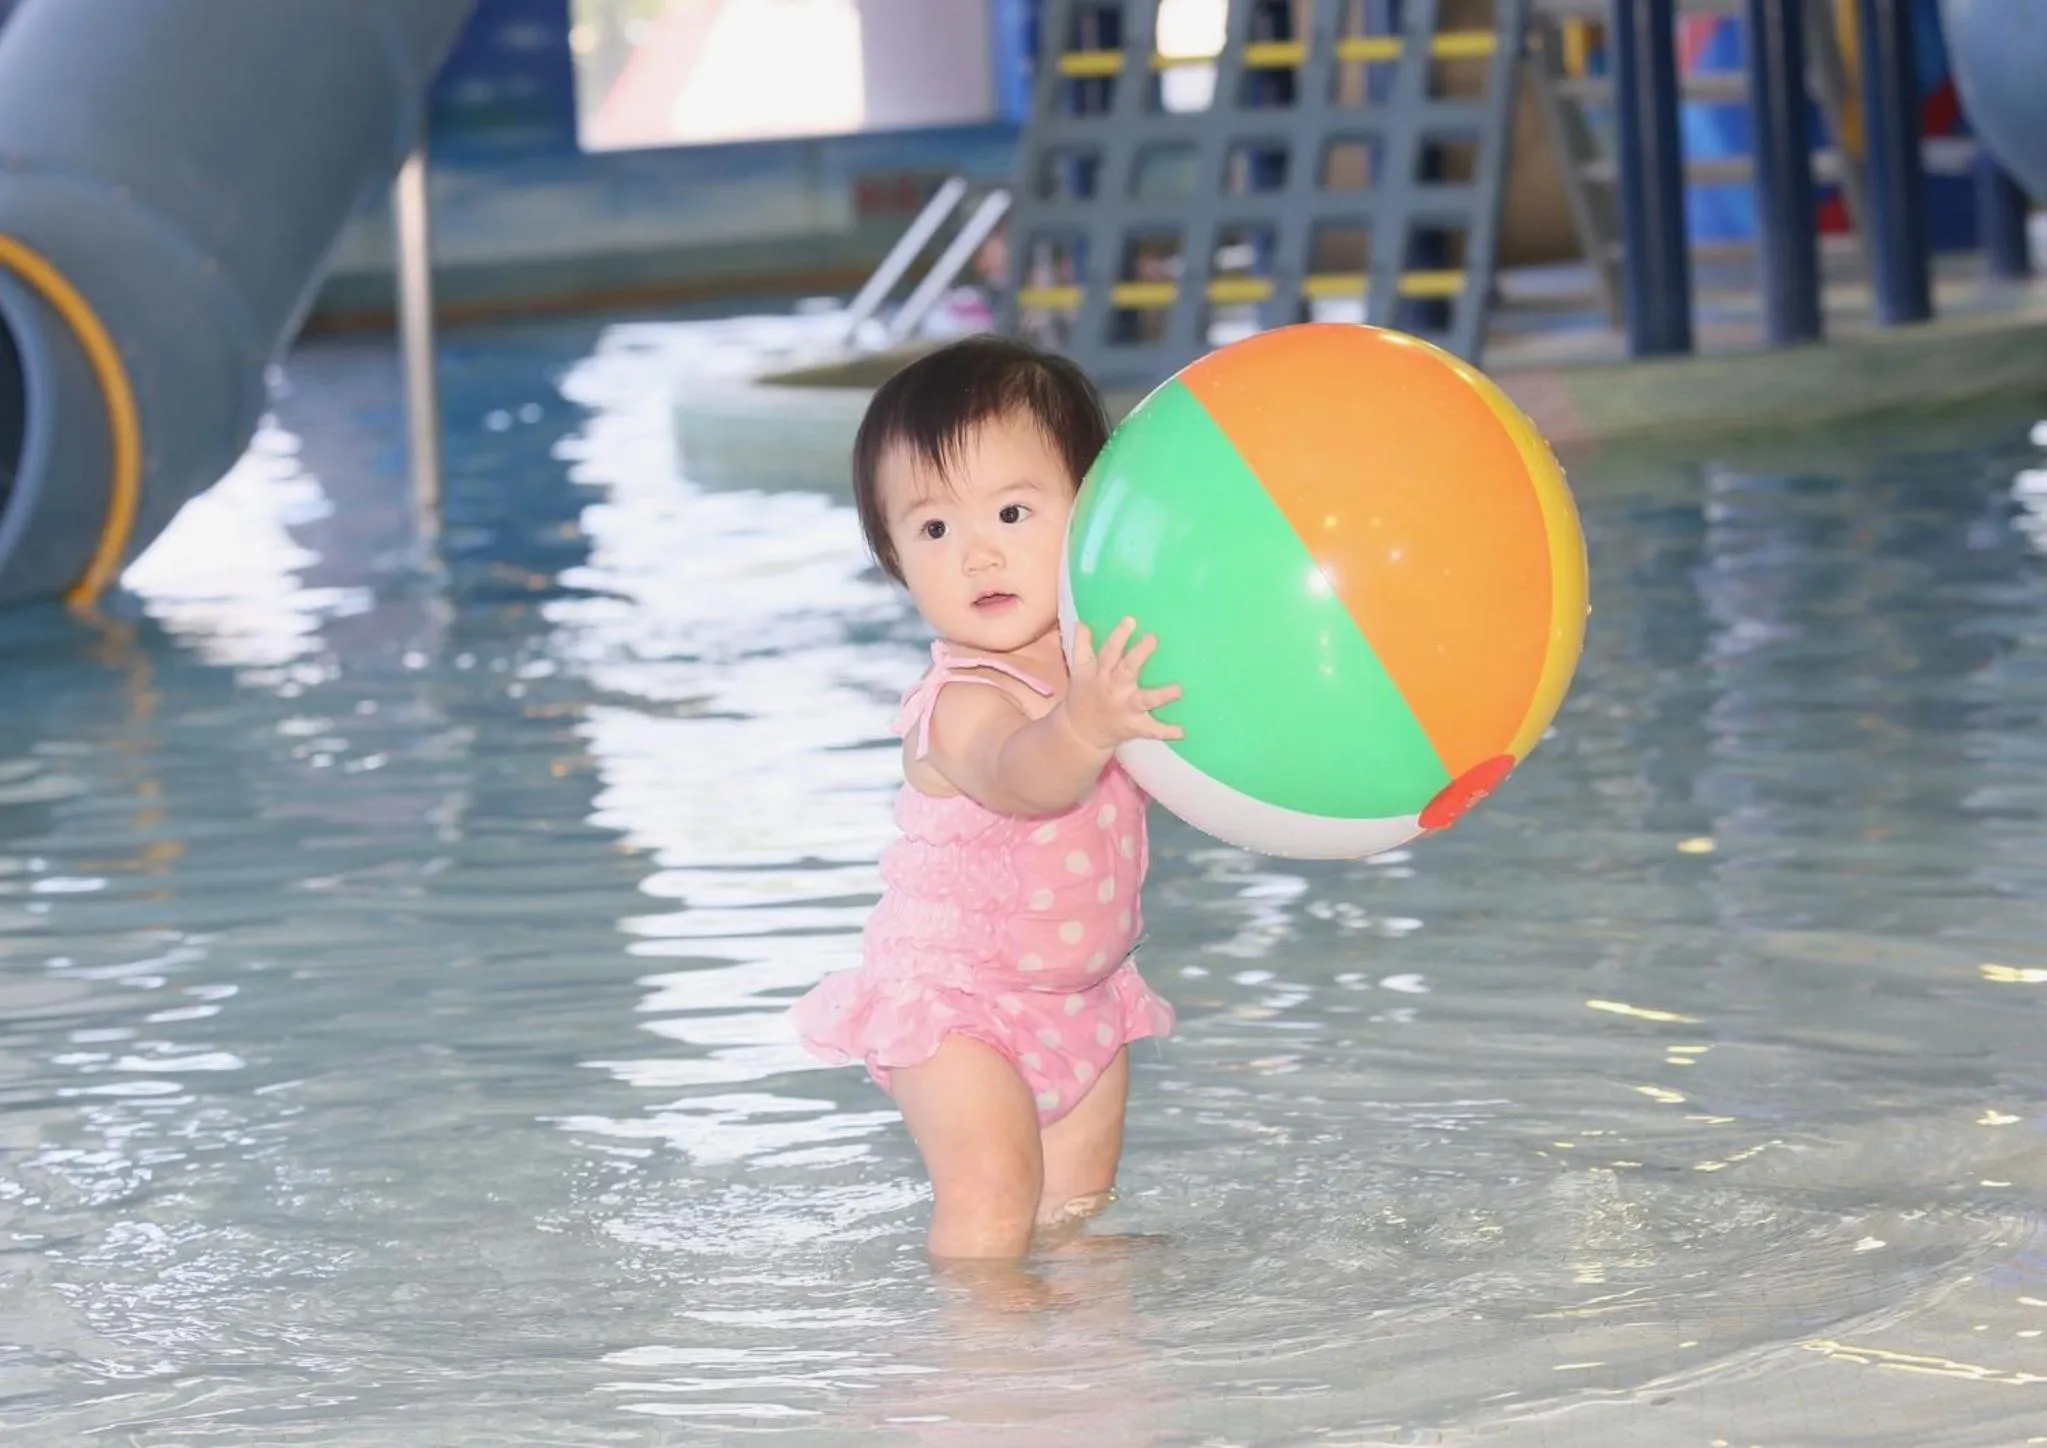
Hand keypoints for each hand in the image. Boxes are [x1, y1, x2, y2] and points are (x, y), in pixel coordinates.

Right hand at [1061, 617, 1183, 752]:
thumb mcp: (1079, 671)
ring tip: (1179, 689)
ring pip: (1144, 700)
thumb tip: (1081, 622)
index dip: (1119, 636)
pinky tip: (1182, 731)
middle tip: (1153, 638)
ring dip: (1161, 695)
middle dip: (1139, 655)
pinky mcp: (1133, 727)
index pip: (1109, 652)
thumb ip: (1081, 646)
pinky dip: (1165, 731)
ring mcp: (1125, 709)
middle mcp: (1113, 689)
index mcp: (1100, 674)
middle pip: (1126, 670)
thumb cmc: (1084, 696)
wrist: (1079, 734)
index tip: (1131, 620)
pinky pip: (1150, 730)